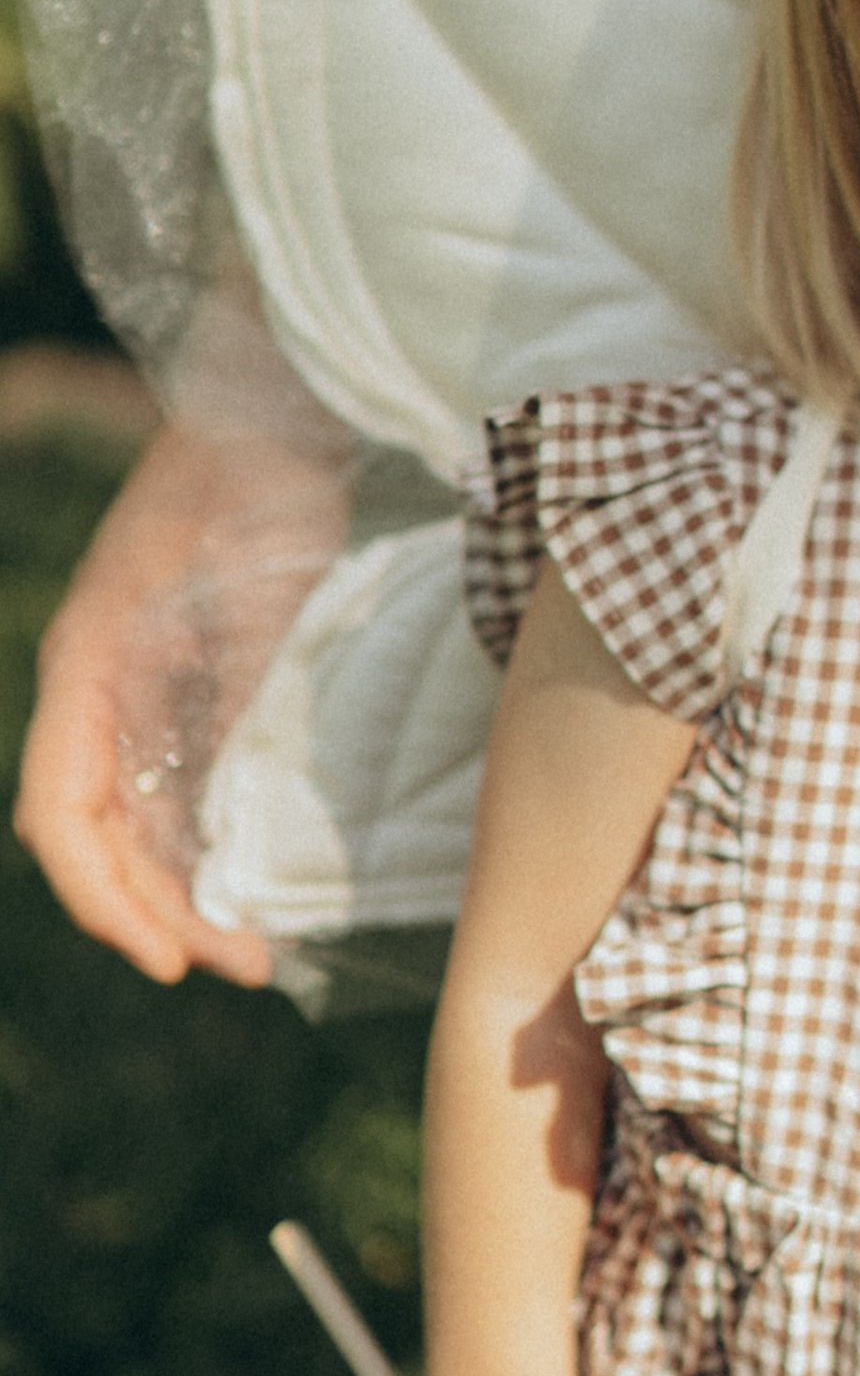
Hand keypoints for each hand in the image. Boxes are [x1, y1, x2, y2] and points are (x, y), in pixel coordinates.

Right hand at [15, 414, 352, 983]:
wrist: (280, 408)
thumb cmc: (250, 477)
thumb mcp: (230, 576)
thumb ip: (213, 678)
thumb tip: (199, 794)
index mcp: (86, 669)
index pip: (63, 816)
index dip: (105, 896)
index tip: (170, 952)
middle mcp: (104, 694)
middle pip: (104, 839)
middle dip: (162, 914)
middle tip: (245, 967)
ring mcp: (147, 695)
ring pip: (142, 825)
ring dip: (188, 894)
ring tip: (257, 952)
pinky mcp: (195, 691)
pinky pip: (184, 792)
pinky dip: (209, 847)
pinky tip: (255, 886)